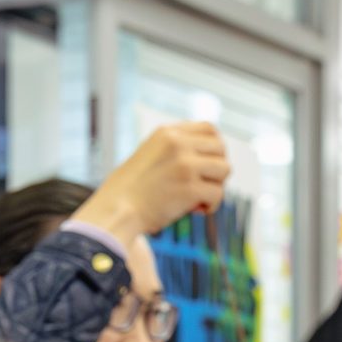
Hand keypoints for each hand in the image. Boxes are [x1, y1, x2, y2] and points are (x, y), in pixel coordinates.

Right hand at [74, 123, 229, 242]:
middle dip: (216, 169)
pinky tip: (195, 211)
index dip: (214, 148)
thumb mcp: (150, 155)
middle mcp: (178, 144)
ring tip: (197, 199)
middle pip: (221, 149)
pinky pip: (218, 194)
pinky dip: (211, 206)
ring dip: (215, 187)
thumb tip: (209, 158)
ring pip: (224, 170)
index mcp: (167, 133)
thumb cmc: (131, 192)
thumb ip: (175, 150)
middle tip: (201, 185)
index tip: (206, 166)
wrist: (116, 212)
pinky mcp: (190, 188)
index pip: (209, 129)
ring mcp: (185, 165)